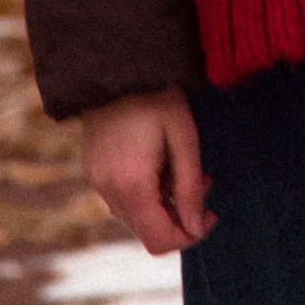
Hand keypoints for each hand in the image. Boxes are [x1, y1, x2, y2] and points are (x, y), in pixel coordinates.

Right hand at [78, 87, 215, 254]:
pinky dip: (146, 193)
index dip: (190, 236)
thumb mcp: (185, 139)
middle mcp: (107, 189)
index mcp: (131, 183)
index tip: (212, 212)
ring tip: (182, 167)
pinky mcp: (92, 170)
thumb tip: (196, 227)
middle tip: (203, 181)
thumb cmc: (157, 97)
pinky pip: (122, 199)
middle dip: (180, 216)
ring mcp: (96, 180)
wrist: (117, 65)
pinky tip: (160, 163)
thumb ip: (190, 187)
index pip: (159, 240)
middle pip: (147, 231)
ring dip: (164, 204)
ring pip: (135, 217)